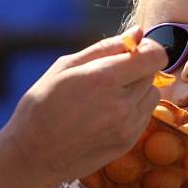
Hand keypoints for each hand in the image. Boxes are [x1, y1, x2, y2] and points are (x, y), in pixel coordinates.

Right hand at [0, 27, 166, 184]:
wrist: (33, 155)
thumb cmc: (42, 106)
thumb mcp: (65, 67)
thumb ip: (105, 48)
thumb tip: (137, 32)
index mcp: (104, 79)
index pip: (154, 56)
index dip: (148, 48)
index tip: (132, 50)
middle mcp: (122, 104)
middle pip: (152, 74)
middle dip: (136, 68)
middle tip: (109, 76)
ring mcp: (127, 127)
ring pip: (152, 95)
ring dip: (138, 90)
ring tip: (108, 96)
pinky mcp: (128, 143)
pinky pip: (144, 116)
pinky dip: (133, 109)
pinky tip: (107, 114)